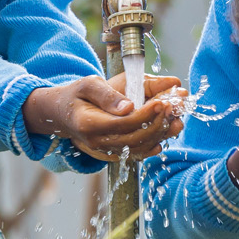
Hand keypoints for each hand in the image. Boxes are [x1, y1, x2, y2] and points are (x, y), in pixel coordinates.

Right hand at [21, 74, 185, 161]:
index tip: (163, 101)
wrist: (62, 114)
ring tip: (176, 118)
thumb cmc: (76, 95)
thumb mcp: (87, 85)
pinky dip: (154, 143)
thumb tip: (129, 107)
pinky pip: (136, 153)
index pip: (124, 123)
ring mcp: (104, 152)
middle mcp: (97, 143)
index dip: (146, 115)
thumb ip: (107, 95)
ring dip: (160, 134)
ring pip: (139, 148)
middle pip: (135, 139)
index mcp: (89, 124)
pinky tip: (167, 132)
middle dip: (158, 123)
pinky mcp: (113, 154)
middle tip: (174, 107)